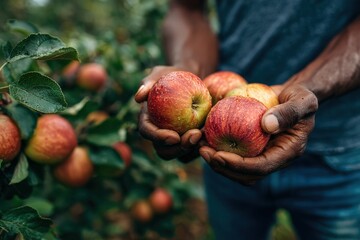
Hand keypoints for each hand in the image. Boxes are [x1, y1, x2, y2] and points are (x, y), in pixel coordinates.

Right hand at [135, 66, 201, 160]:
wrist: (192, 81)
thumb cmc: (173, 75)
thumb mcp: (161, 73)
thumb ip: (149, 83)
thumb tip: (138, 97)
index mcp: (147, 120)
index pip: (147, 132)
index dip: (158, 137)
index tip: (174, 136)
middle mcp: (158, 134)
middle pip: (163, 151)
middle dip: (178, 148)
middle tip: (194, 136)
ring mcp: (174, 140)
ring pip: (179, 155)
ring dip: (192, 149)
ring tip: (205, 135)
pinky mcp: (188, 142)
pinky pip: (193, 152)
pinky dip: (201, 148)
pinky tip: (211, 138)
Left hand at [199, 83, 317, 184]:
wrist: (293, 96)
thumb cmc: (300, 97)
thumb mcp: (302, 101)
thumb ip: (288, 113)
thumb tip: (266, 125)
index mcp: (287, 153)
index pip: (261, 167)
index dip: (238, 165)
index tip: (218, 155)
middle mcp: (273, 158)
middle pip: (245, 175)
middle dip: (222, 167)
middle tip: (203, 151)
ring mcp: (262, 154)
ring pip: (236, 169)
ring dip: (217, 162)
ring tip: (200, 146)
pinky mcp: (252, 147)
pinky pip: (233, 154)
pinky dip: (218, 149)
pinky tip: (204, 137)